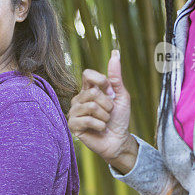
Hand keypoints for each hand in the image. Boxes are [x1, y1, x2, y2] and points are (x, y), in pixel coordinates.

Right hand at [68, 50, 137, 172]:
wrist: (118, 140)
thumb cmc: (119, 118)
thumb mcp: (121, 95)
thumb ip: (116, 76)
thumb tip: (115, 53)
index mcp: (88, 89)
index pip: (88, 74)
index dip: (101, 80)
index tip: (110, 91)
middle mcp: (79, 99)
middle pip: (93, 93)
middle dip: (107, 105)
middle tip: (109, 113)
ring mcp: (74, 112)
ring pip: (91, 107)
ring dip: (105, 116)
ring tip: (104, 121)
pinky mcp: (73, 125)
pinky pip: (87, 120)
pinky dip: (99, 125)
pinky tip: (99, 129)